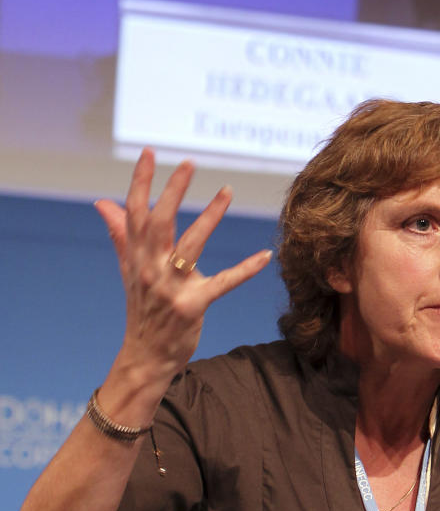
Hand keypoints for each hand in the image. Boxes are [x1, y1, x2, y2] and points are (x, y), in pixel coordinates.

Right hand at [95, 150, 271, 391]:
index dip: (140, 182)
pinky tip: (265, 255)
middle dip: (173, 192)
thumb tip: (103, 202)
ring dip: (210, 217)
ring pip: (190, 245)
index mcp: (136, 256)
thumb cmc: (142, 307)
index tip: (148, 153)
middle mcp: (149, 268)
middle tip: (188, 163)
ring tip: (227, 190)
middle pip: (159, 223)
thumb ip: (120, 233)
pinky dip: (245, 269)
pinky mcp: (193, 305)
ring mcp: (171, 288)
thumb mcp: (128, 269)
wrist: (145, 357)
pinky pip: (223, 283)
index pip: (135, 213)